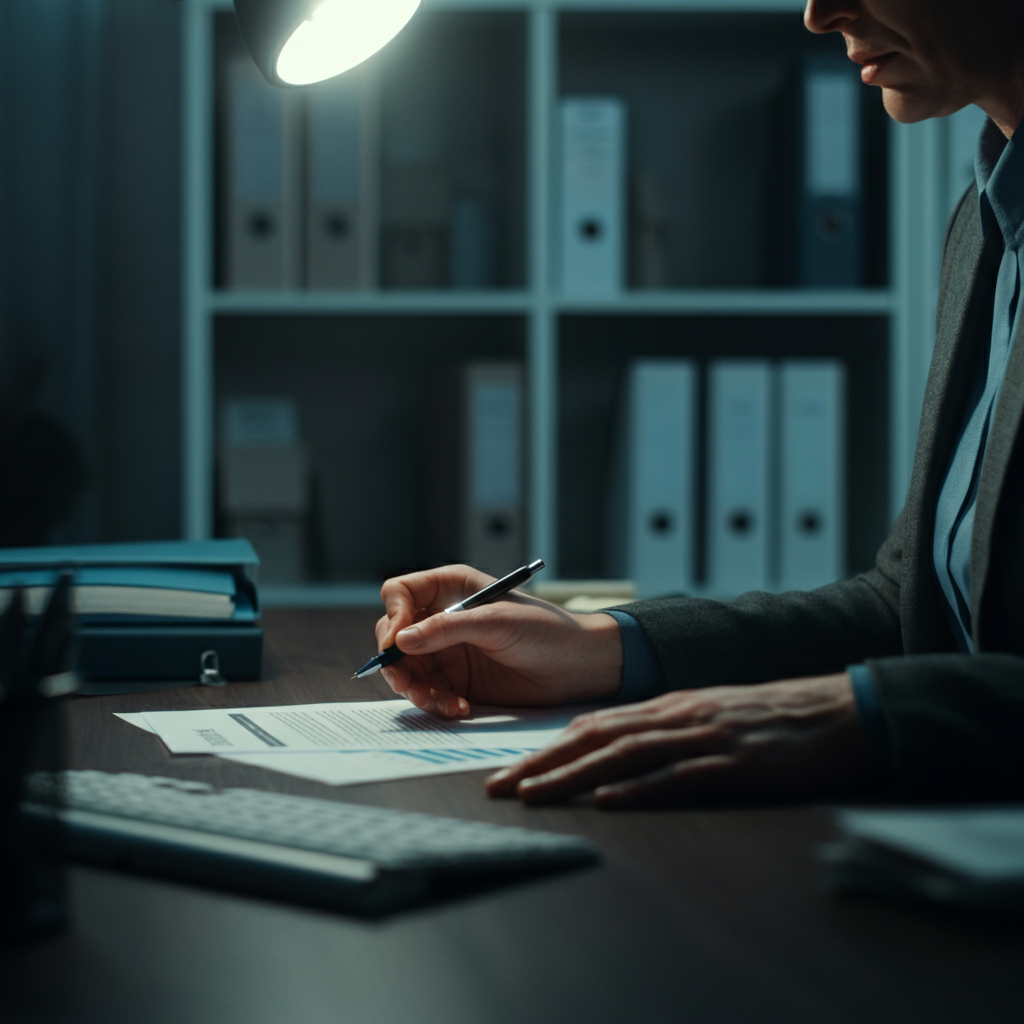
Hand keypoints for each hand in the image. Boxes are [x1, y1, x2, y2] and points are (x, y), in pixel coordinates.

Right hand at [375, 564, 622, 717]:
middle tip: (408, 683)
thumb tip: (400, 640)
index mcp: (451, 587)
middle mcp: (442, 616)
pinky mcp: (456, 680)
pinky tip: (459, 708)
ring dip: (416, 688)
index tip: (397, 642)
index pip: (400, 593)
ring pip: (406, 668)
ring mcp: (447, 650)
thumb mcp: (496, 623)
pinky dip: (435, 703)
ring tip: (443, 701)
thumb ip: (447, 629)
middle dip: (396, 660)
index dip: (393, 616)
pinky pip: (428, 692)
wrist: (578, 666)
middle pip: (394, 634)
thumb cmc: (546, 630)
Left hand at [485, 673, 870, 806]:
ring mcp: (704, 737)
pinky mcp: (734, 763)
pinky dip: (639, 789)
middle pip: (595, 738)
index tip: (511, 771)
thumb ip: (665, 730)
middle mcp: (677, 715)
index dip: (547, 749)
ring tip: (534, 794)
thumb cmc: (774, 718)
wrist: (838, 713)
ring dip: (573, 776)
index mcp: (669, 705)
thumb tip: (616, 756)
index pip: (593, 725)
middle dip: (542, 764)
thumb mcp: (710, 715)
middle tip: (499, 787)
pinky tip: (608, 800)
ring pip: (625, 755)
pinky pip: (678, 776)